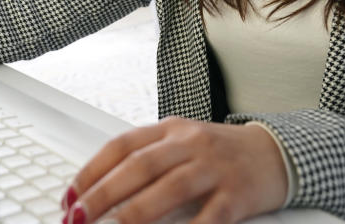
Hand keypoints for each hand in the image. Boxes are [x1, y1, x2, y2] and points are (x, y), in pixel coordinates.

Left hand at [61, 117, 287, 223]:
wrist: (274, 153)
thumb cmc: (220, 153)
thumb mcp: (182, 143)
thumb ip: (148, 159)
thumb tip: (99, 189)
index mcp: (171, 129)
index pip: (122, 146)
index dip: (92, 170)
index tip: (70, 196)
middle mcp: (190, 144)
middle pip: (140, 166)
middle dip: (104, 194)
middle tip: (78, 216)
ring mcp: (214, 168)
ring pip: (169, 189)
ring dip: (135, 214)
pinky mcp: (236, 195)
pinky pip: (209, 218)